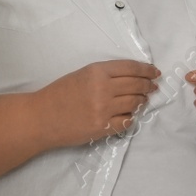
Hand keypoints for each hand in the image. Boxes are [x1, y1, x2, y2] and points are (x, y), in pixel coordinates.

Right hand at [35, 58, 160, 147]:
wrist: (41, 117)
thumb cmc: (58, 94)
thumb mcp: (81, 75)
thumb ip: (104, 75)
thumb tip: (131, 79)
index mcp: (96, 71)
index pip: (131, 68)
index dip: (147, 70)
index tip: (155, 72)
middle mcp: (103, 88)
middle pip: (136, 85)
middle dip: (148, 86)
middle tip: (152, 87)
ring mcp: (103, 109)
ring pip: (135, 103)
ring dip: (142, 101)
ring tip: (142, 100)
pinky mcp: (102, 127)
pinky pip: (126, 121)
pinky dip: (131, 117)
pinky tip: (128, 115)